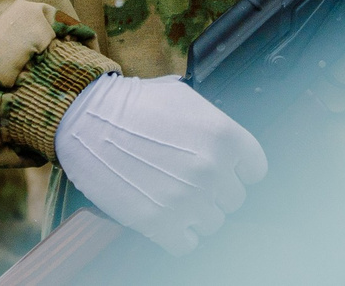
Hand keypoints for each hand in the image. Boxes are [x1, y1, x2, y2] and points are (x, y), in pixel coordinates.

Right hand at [53, 73, 266, 255]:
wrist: (89, 121)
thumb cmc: (134, 105)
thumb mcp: (185, 99)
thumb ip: (214, 124)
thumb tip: (228, 147)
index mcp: (224, 135)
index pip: (255, 169)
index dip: (238, 169)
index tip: (224, 170)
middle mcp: (212, 169)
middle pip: (234, 199)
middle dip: (215, 191)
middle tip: (189, 180)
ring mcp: (188, 199)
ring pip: (213, 223)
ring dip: (197, 213)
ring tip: (174, 196)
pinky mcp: (160, 223)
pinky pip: (188, 244)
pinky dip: (179, 235)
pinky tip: (166, 216)